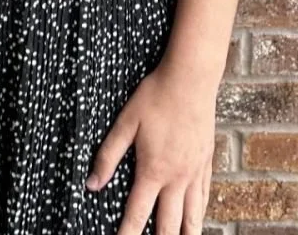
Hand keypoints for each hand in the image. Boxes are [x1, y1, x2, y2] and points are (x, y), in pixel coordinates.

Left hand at [85, 62, 216, 234]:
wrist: (191, 78)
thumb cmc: (156, 96)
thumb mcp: (126, 122)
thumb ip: (108, 155)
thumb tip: (92, 184)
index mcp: (153, 170)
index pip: (137, 214)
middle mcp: (177, 177)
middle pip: (169, 225)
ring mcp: (194, 171)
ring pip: (193, 216)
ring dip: (186, 234)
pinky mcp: (206, 161)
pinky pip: (204, 196)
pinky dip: (199, 213)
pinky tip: (197, 219)